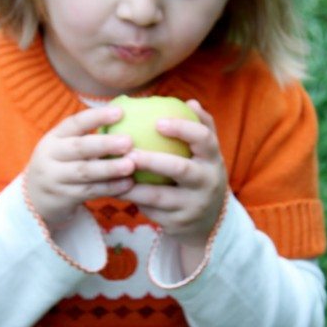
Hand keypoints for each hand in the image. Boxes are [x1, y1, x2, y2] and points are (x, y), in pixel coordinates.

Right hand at [24, 106, 134, 227]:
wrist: (34, 200)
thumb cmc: (61, 165)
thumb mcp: (63, 147)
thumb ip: (86, 137)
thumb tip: (123, 117)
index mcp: (54, 138)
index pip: (74, 123)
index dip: (96, 117)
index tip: (120, 112)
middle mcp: (50, 156)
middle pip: (79, 148)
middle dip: (105, 144)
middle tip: (128, 141)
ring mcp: (54, 178)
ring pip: (85, 171)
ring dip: (109, 168)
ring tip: (131, 164)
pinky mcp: (62, 198)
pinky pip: (89, 191)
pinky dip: (109, 187)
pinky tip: (127, 183)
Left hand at [120, 100, 226, 255]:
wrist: (210, 223)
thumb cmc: (200, 174)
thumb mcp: (207, 154)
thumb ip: (200, 126)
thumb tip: (190, 102)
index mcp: (213, 159)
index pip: (204, 139)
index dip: (183, 129)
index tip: (158, 122)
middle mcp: (207, 182)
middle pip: (181, 169)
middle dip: (152, 160)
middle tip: (128, 151)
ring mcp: (193, 205)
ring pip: (159, 196)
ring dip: (134, 185)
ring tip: (113, 171)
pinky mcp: (178, 224)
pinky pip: (151, 211)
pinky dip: (133, 200)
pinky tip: (115, 189)